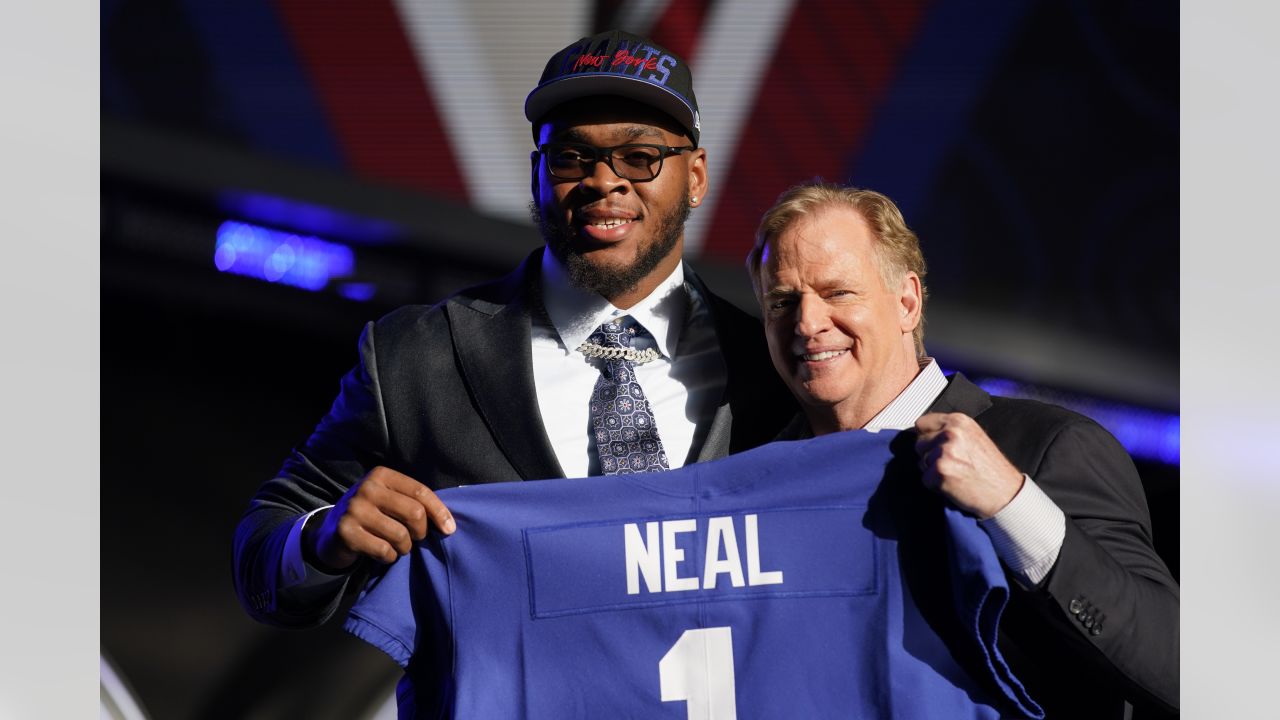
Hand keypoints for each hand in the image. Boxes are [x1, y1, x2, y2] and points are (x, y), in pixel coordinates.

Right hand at [303, 466, 454, 570]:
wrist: (332, 532)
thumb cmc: (373, 515)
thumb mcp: (390, 499)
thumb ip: (414, 502)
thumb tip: (449, 524)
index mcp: (381, 475)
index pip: (421, 492)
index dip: (439, 512)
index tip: (449, 529)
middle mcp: (367, 488)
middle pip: (414, 513)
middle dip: (421, 532)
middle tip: (415, 538)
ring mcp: (354, 510)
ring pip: (401, 535)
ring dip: (405, 547)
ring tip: (399, 546)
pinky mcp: (346, 532)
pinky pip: (384, 550)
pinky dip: (389, 557)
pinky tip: (383, 553)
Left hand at [913, 412, 1023, 518]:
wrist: (1005, 493)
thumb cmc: (991, 469)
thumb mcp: (973, 437)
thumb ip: (950, 431)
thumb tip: (925, 433)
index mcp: (958, 421)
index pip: (922, 423)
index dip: (925, 436)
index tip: (932, 445)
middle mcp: (950, 433)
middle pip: (919, 443)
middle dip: (929, 455)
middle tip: (951, 464)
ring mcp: (944, 452)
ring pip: (921, 462)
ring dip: (932, 471)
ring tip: (955, 474)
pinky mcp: (940, 471)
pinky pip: (925, 479)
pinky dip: (935, 485)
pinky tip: (954, 484)